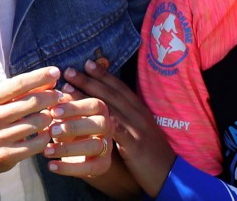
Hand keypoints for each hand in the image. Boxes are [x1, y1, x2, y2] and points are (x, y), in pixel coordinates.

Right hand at [0, 67, 63, 178]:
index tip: (56, 72)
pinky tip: (46, 132)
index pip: (19, 84)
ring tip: (50, 115)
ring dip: (49, 117)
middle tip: (59, 96)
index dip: (40, 76)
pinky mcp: (7, 155)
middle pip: (32, 102)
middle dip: (51, 97)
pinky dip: (46, 136)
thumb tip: (51, 80)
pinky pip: (37, 143)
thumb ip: (22, 90)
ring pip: (38, 122)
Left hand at [43, 91, 114, 177]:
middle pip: (100, 123)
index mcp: (100, 109)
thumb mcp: (65, 114)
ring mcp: (107, 146)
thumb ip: (61, 103)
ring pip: (94, 146)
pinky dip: (68, 168)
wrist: (78, 152)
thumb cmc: (69, 125)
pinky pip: (89, 168)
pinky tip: (51, 166)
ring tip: (47, 151)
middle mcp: (108, 126)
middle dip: (75, 126)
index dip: (74, 107)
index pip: (94, 104)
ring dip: (69, 149)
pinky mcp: (103, 165)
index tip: (53, 111)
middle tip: (52, 131)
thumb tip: (54, 90)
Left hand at [63, 60, 175, 196]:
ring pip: (109, 108)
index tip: (87, 63)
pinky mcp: (135, 144)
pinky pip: (115, 131)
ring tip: (67, 91)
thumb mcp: (142, 129)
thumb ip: (128, 117)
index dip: (103, 74)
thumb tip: (109, 107)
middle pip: (111, 93)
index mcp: (140, 108)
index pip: (119, 87)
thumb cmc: (152, 152)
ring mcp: (137, 128)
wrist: (169, 172)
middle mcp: (138, 114)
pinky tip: (87, 116)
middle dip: (89, 80)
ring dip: (86, 98)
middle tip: (70, 71)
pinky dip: (100, 122)